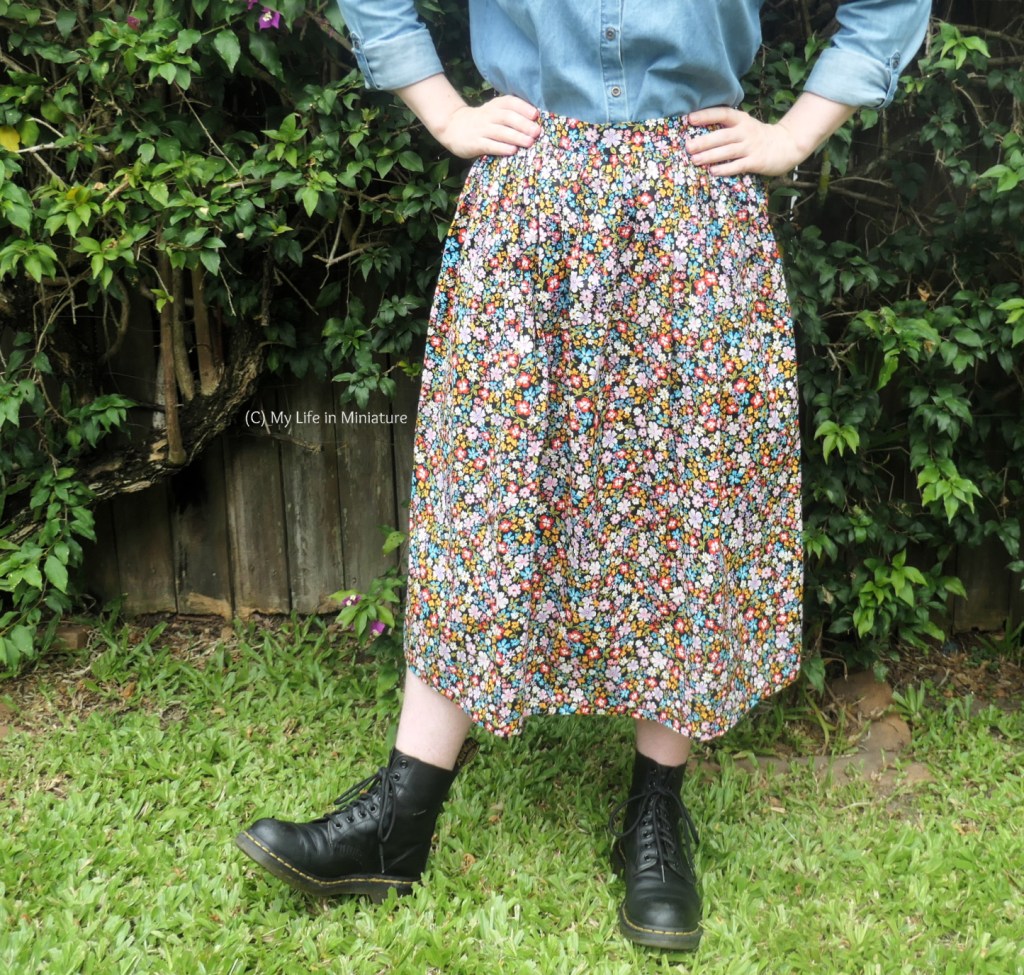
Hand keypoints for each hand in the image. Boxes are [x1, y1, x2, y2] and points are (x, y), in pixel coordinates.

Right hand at [434, 94, 541, 158]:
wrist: (453, 127)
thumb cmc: (483, 121)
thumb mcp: (495, 112)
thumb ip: (512, 114)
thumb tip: (537, 123)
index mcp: (496, 105)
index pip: (511, 103)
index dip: (523, 108)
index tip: (536, 115)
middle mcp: (489, 115)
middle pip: (507, 117)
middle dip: (523, 124)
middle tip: (537, 132)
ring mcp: (481, 129)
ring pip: (500, 132)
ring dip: (516, 136)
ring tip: (530, 142)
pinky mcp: (475, 143)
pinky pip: (489, 145)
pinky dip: (501, 148)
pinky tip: (512, 151)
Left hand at [685, 107, 809, 176]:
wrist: (786, 145)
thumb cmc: (757, 137)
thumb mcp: (744, 126)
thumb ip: (727, 127)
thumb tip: (698, 133)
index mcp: (741, 120)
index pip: (722, 114)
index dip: (706, 115)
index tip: (690, 119)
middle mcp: (745, 131)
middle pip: (722, 136)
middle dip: (704, 141)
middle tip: (688, 147)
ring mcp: (751, 147)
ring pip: (727, 151)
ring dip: (710, 156)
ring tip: (695, 160)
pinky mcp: (755, 161)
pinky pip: (737, 166)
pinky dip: (725, 169)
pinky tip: (713, 172)